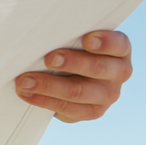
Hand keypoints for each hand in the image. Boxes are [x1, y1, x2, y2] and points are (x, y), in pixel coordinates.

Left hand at [14, 30, 131, 122]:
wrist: (72, 76)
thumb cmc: (72, 48)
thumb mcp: (75, 40)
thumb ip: (69, 35)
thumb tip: (42, 33)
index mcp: (119, 50)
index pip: (118, 45)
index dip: (105, 42)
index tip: (87, 40)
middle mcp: (119, 73)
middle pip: (97, 68)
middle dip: (71, 63)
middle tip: (48, 59)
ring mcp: (108, 95)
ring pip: (79, 92)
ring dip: (49, 86)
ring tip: (26, 81)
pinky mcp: (93, 111)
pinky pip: (68, 109)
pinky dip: (44, 100)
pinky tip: (27, 94)